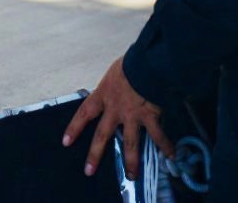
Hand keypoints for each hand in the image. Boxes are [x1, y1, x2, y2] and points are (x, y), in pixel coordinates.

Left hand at [62, 57, 172, 181]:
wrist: (148, 63)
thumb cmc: (131, 62)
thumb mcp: (116, 71)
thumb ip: (115, 84)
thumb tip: (120, 87)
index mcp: (103, 94)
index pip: (84, 112)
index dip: (75, 127)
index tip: (66, 142)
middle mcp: (115, 109)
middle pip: (102, 135)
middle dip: (95, 154)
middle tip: (89, 170)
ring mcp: (133, 116)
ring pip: (130, 143)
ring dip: (131, 161)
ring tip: (132, 176)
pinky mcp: (150, 117)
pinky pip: (158, 135)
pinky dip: (166, 145)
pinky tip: (171, 155)